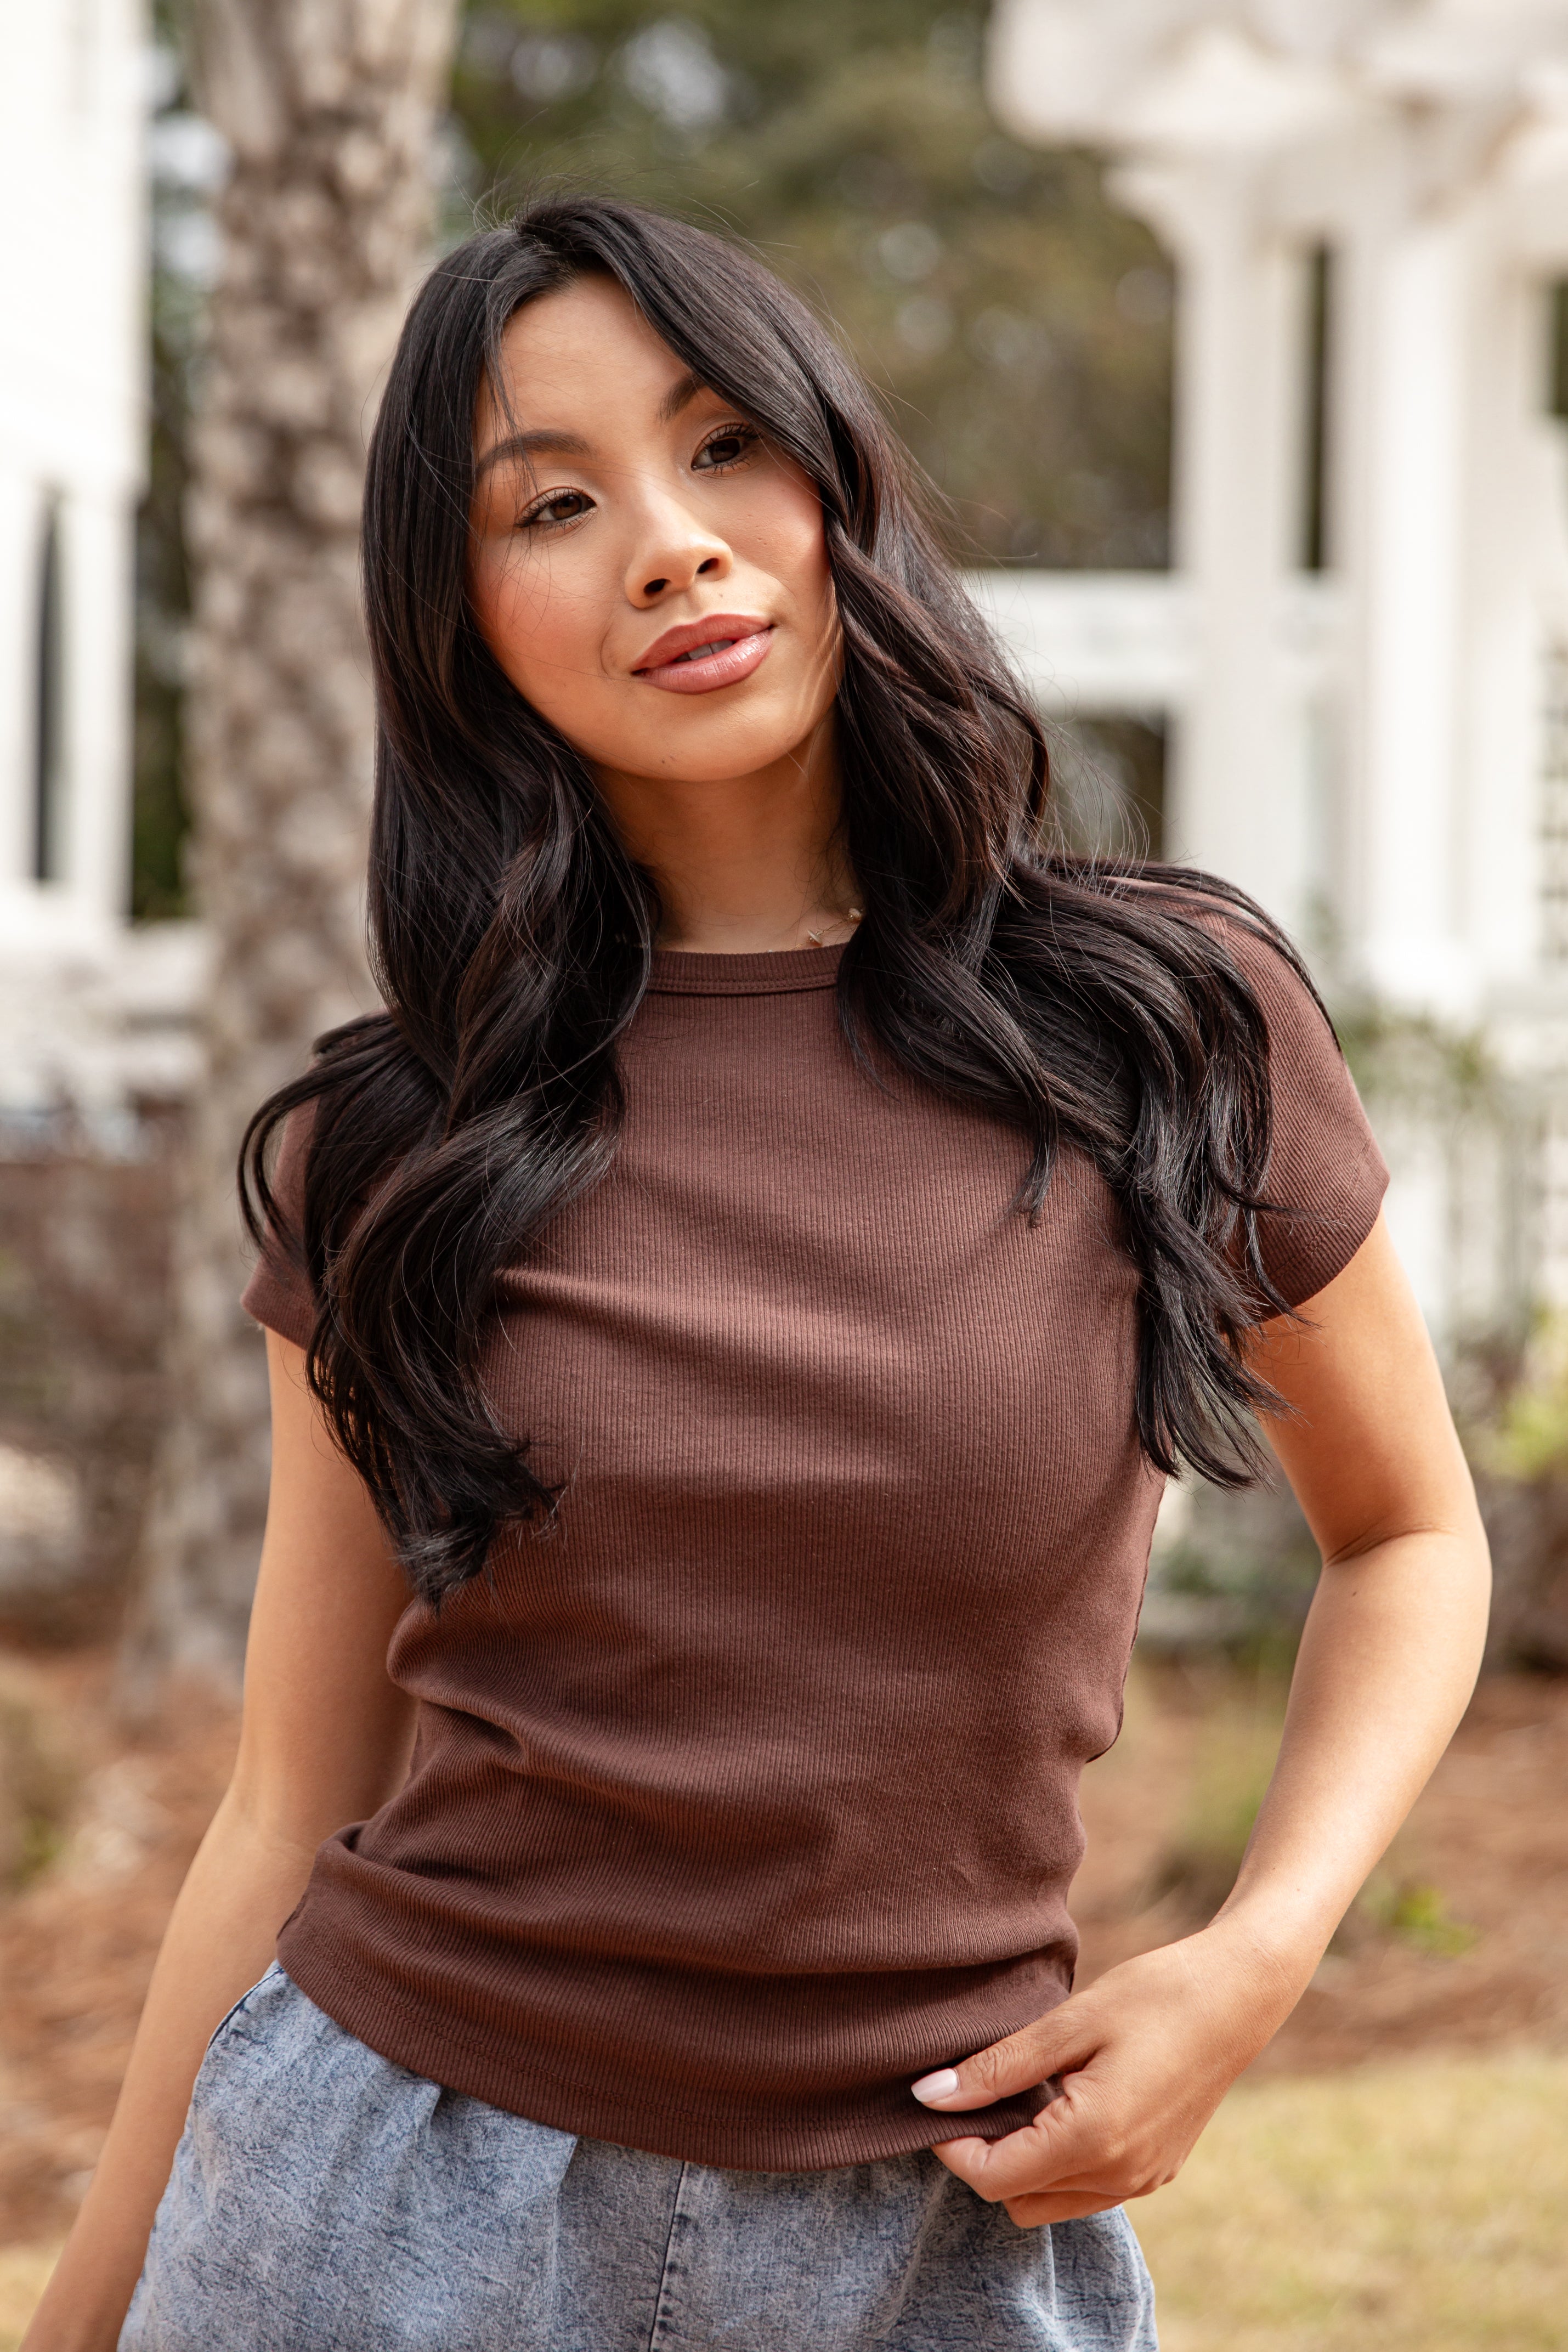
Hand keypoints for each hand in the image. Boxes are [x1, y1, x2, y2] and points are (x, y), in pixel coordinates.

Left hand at [911, 1918, 1311, 2227]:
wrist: (1237, 1995)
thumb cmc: (1154, 1995)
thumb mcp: (1069, 2022)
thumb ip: (997, 2069)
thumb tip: (929, 2096)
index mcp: (1093, 2139)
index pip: (993, 2179)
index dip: (952, 2145)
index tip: (942, 2096)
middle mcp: (1119, 2176)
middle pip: (1015, 2198)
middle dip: (984, 2155)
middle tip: (981, 2090)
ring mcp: (1142, 2181)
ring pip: (1048, 2202)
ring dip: (1021, 2163)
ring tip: (1023, 2093)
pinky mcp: (1156, 2172)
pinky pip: (1085, 2191)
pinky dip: (1058, 2163)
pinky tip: (1062, 2104)